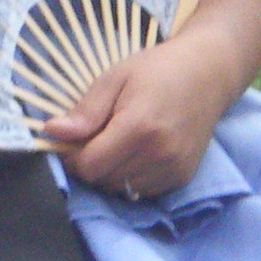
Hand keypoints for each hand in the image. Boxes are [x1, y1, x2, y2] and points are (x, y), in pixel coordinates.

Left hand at [38, 37, 238, 199]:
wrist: (208, 74)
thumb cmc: (156, 70)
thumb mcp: (113, 79)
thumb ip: (85, 111)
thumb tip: (52, 132)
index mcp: (140, 127)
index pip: (89, 166)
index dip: (72, 156)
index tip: (71, 139)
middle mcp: (160, 153)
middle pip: (102, 180)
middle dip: (89, 163)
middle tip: (93, 137)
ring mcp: (175, 168)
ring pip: (121, 188)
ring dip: (108, 172)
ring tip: (114, 142)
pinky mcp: (183, 176)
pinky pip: (142, 190)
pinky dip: (129, 177)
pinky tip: (133, 152)